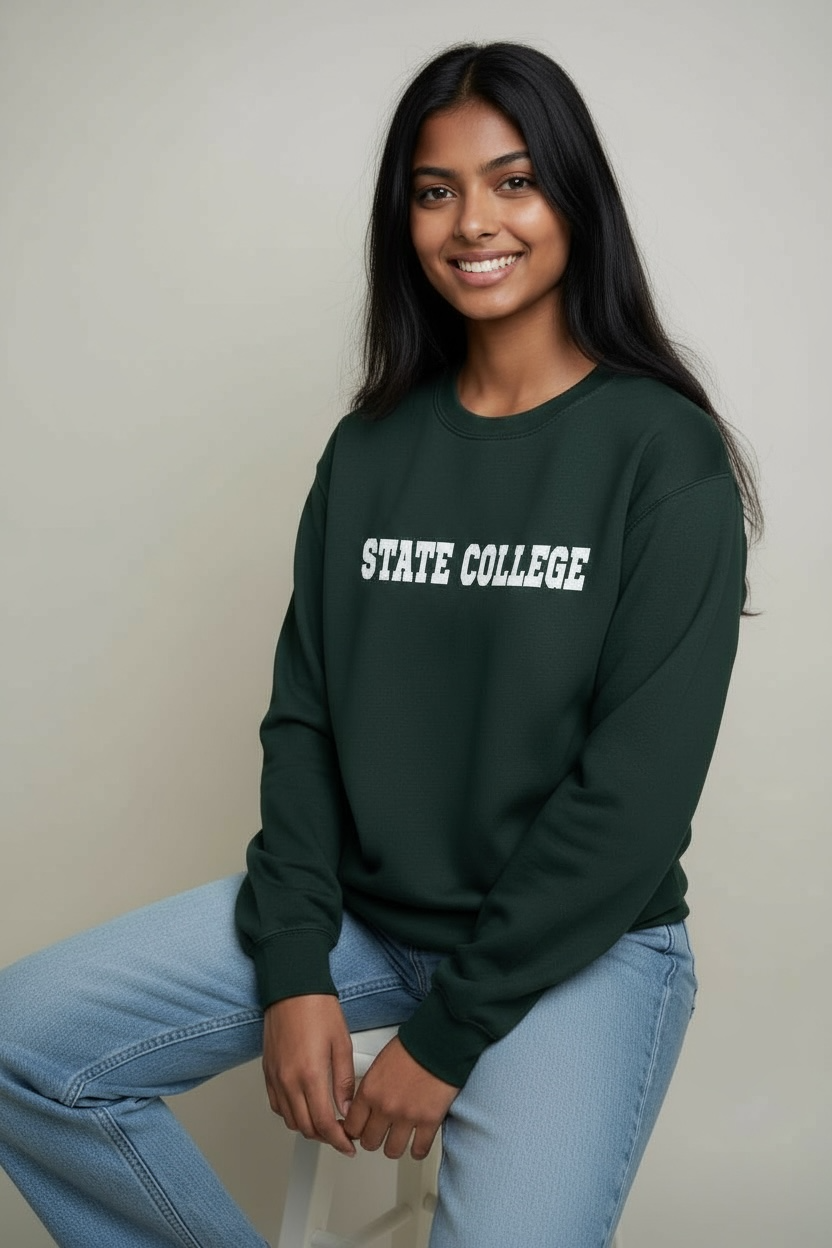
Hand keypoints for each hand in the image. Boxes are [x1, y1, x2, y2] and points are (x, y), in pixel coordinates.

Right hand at [262, 994, 356, 1156]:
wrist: (292, 988)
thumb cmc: (317, 1008)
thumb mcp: (341, 1043)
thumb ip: (344, 1081)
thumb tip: (346, 1108)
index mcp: (311, 1074)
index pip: (323, 1124)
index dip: (338, 1140)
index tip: (348, 1145)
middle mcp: (289, 1080)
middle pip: (305, 1127)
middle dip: (325, 1137)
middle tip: (341, 1135)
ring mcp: (276, 1077)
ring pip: (289, 1120)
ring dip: (307, 1127)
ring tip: (325, 1122)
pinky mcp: (268, 1071)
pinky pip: (276, 1105)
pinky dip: (290, 1114)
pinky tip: (303, 1107)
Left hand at [343, 1035, 458, 1159]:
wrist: (439, 1041)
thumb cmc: (412, 1047)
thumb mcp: (379, 1064)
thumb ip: (370, 1088)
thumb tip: (364, 1106)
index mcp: (369, 1090)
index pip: (351, 1126)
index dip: (355, 1130)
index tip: (359, 1130)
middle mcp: (385, 1107)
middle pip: (369, 1142)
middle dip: (374, 1138)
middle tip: (379, 1133)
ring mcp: (407, 1116)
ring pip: (391, 1151)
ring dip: (395, 1145)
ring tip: (399, 1138)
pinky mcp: (429, 1121)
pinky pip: (419, 1150)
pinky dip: (418, 1149)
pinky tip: (417, 1142)